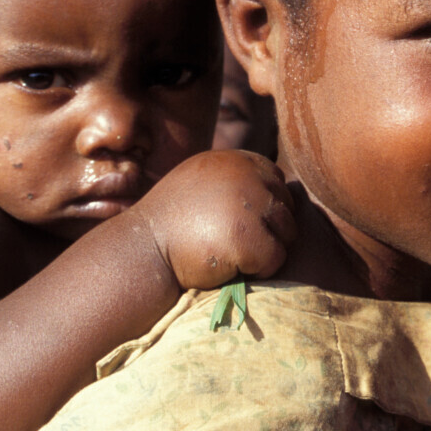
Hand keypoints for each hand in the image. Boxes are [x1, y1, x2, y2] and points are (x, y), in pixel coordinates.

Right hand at [131, 150, 295, 291]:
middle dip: (269, 229)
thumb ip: (237, 177)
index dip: (263, 207)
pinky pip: (276, 258)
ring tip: (232, 252)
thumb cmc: (173, 221)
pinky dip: (260, 269)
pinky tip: (232, 267)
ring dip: (266, 248)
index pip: (277, 181)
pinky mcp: (248, 239)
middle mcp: (246, 176)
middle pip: (286, 208)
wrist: (143, 250)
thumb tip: (285, 180)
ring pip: (287, 233)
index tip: (237, 222)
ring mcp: (248, 207)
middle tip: (232, 242)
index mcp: (237, 160)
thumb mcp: (202, 181)